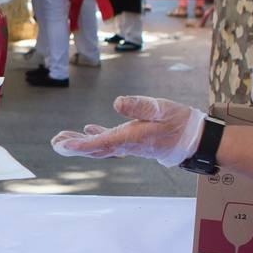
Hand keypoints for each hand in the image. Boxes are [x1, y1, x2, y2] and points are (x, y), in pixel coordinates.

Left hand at [51, 95, 205, 166]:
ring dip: (81, 143)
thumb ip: (140, 106)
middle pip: (95, 149)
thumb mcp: (162, 108)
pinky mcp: (133, 141)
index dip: (80, 144)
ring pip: (101, 147)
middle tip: (55, 143)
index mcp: (132, 138)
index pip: (102, 143)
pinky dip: (96, 138)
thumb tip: (116, 103)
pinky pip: (110, 142)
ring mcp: (130, 145)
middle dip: (74, 147)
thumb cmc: (181, 123)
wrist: (196, 140)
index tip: (63, 144)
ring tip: (62, 139)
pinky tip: (88, 130)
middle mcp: (128, 144)